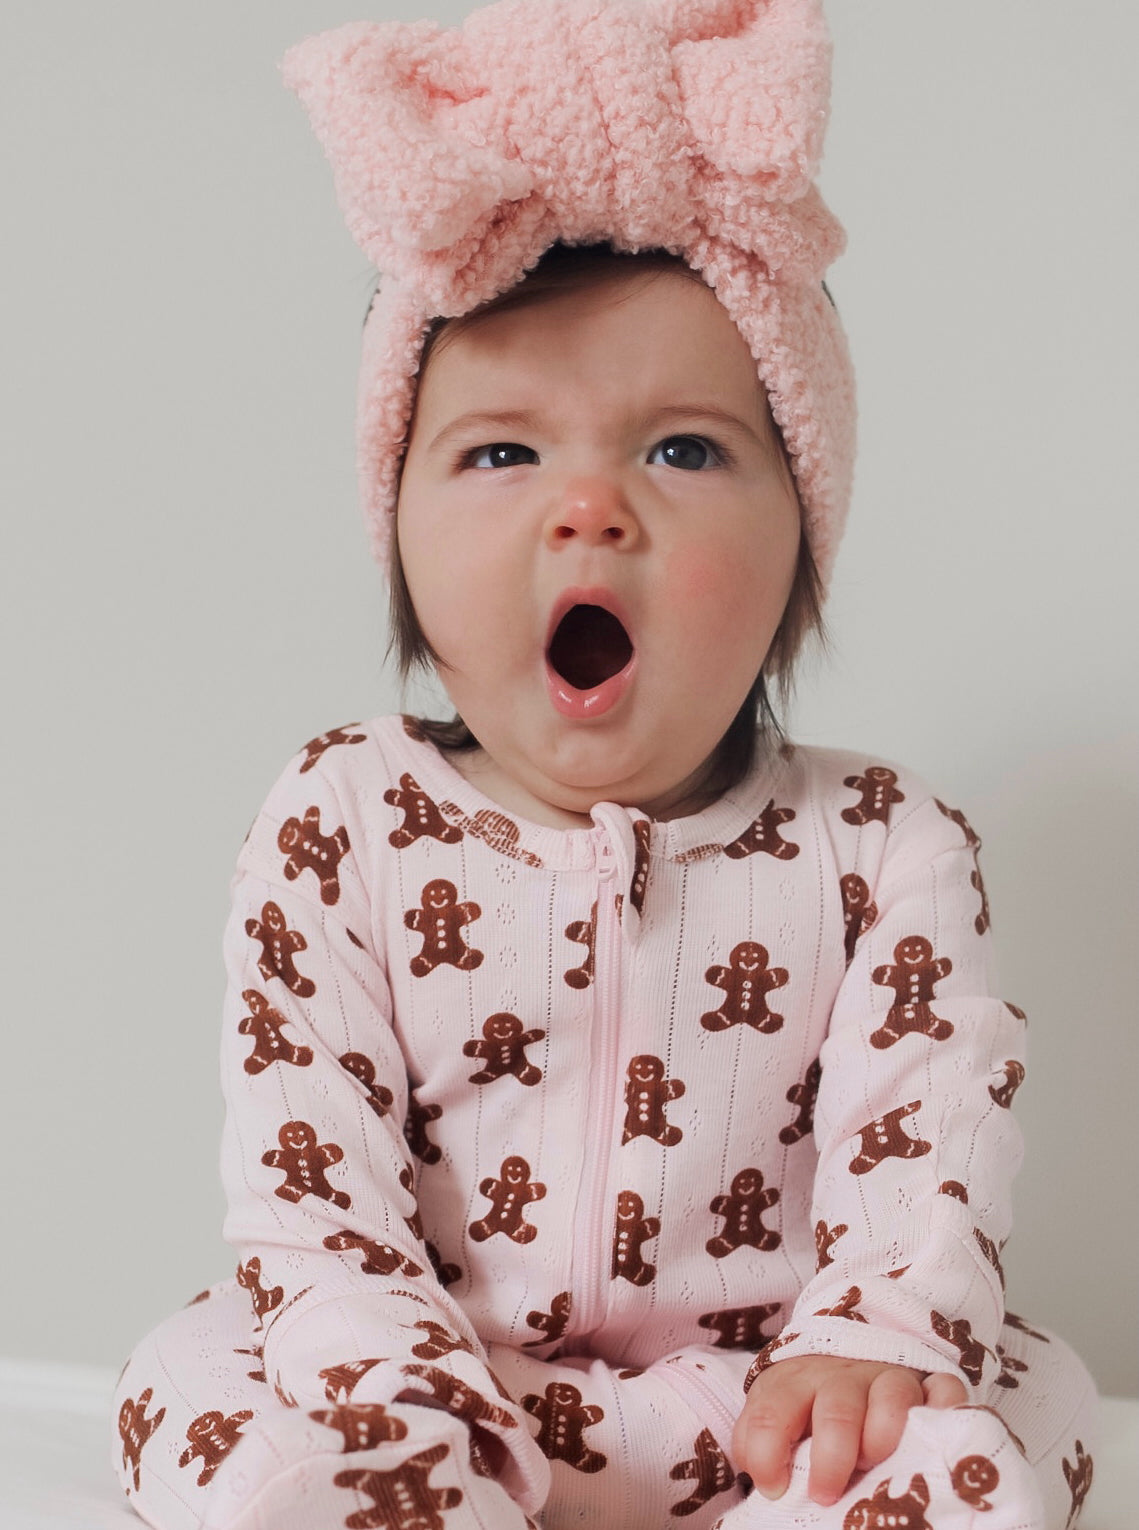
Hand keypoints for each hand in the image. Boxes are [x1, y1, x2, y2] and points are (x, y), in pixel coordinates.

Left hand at [731, 1355, 965, 1506]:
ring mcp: (887, 1376)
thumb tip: (766, 1484)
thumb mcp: (773, 1414)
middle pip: (836, 1412)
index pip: (770, 1412)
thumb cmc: (807, 1401)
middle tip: (825, 1494)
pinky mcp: (928, 1381)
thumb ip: (758, 1443)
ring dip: (882, 1437)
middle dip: (831, 1460)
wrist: (848, 1350)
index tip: (775, 1489)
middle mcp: (841, 1376)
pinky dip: (943, 1410)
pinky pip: (943, 1389)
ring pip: (892, 1397)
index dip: (768, 1454)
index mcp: (793, 1383)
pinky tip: (936, 1430)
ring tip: (874, 1462)